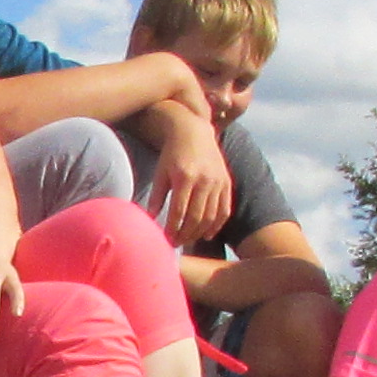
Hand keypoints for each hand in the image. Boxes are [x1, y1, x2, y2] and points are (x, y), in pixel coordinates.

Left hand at [145, 99, 233, 243]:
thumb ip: (156, 197)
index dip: (172, 230)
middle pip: (196, 218)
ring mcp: (218, 182)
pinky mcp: (227, 183)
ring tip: (187, 240)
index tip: (165, 240)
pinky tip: (207, 234)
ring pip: (211, 217)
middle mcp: (204, 180)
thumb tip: (149, 219)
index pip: (179, 212)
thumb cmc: (172, 154)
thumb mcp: (160, 173)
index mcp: (185, 177)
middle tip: (175, 243)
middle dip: (185, 235)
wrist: (194, 132)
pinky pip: (224, 210)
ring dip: (199, 233)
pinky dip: (217, 225)